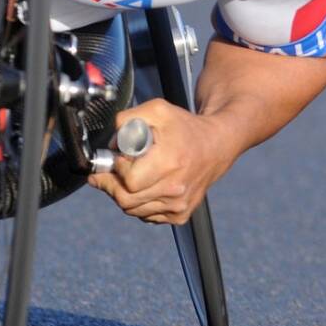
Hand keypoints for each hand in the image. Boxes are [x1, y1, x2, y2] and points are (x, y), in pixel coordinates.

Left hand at [87, 98, 233, 224]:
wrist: (216, 146)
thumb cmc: (185, 128)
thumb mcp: (157, 110)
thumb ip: (126, 120)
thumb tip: (110, 145)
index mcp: (169, 163)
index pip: (128, 181)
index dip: (118, 169)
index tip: (120, 157)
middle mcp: (175, 190)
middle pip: (125, 200)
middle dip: (111, 185)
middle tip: (109, 171)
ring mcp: (178, 206)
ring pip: (133, 210)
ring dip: (124, 194)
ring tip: (129, 175)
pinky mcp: (180, 215)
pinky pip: (146, 215)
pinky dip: (139, 203)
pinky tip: (145, 185)